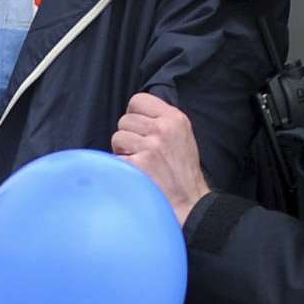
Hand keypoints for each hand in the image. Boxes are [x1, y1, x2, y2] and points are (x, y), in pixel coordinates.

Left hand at [109, 92, 209, 223]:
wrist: (188, 202)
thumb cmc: (182, 172)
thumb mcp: (182, 135)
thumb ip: (162, 120)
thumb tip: (135, 113)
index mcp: (175, 118)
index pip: (138, 100)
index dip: (133, 114)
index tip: (138, 128)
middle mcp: (163, 129)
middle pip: (124, 120)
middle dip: (128, 135)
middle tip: (141, 151)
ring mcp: (150, 147)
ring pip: (117, 137)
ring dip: (122, 151)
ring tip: (138, 162)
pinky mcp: (138, 164)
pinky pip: (115, 157)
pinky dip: (121, 167)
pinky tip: (136, 174)